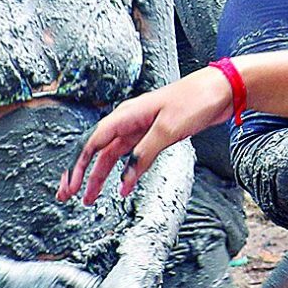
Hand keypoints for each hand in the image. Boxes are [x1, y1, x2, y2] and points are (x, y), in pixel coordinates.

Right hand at [59, 68, 234, 202]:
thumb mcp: (168, 129)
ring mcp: (141, 128)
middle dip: (81, 173)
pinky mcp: (154, 134)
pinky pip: (132, 156)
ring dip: (99, 175)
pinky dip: (124, 172)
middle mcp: (128, 121)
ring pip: (112, 155)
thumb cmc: (195, 100)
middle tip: (67, 195)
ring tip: (88, 198)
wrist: (220, 89)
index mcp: (126, 115)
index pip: (93, 143)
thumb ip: (145, 154)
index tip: (70, 186)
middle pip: (97, 150)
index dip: (78, 166)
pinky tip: (121, 186)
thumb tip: (125, 180)